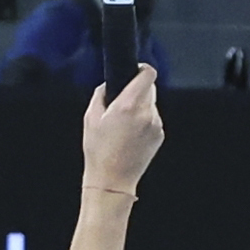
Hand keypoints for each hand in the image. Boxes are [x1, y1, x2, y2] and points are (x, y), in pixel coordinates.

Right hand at [80, 61, 162, 186]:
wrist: (113, 179)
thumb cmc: (99, 151)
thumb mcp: (90, 118)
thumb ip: (101, 94)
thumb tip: (109, 84)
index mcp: (128, 105)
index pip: (148, 74)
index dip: (142, 69)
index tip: (136, 71)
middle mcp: (146, 113)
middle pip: (150, 88)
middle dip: (138, 90)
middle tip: (123, 102)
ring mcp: (155, 125)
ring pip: (152, 104)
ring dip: (141, 106)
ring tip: (124, 124)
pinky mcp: (159, 135)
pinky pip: (153, 118)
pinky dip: (145, 121)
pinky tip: (131, 135)